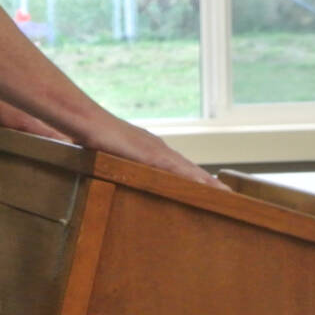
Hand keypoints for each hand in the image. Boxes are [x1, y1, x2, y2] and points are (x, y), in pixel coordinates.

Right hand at [102, 121, 225, 189]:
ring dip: (207, 181)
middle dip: (208, 181)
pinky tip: (205, 187)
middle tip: (229, 194)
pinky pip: (177, 169)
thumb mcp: (105, 154)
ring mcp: (155, 150)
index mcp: (149, 149)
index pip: (177, 166)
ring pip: (188, 169)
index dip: (193, 177)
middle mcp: (157, 147)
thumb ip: (112, 162)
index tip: (209, 187)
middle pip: (189, 168)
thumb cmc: (91, 135)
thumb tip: (106, 171)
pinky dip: (193, 178)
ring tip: (226, 194)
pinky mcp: (150, 154)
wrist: (85, 120)